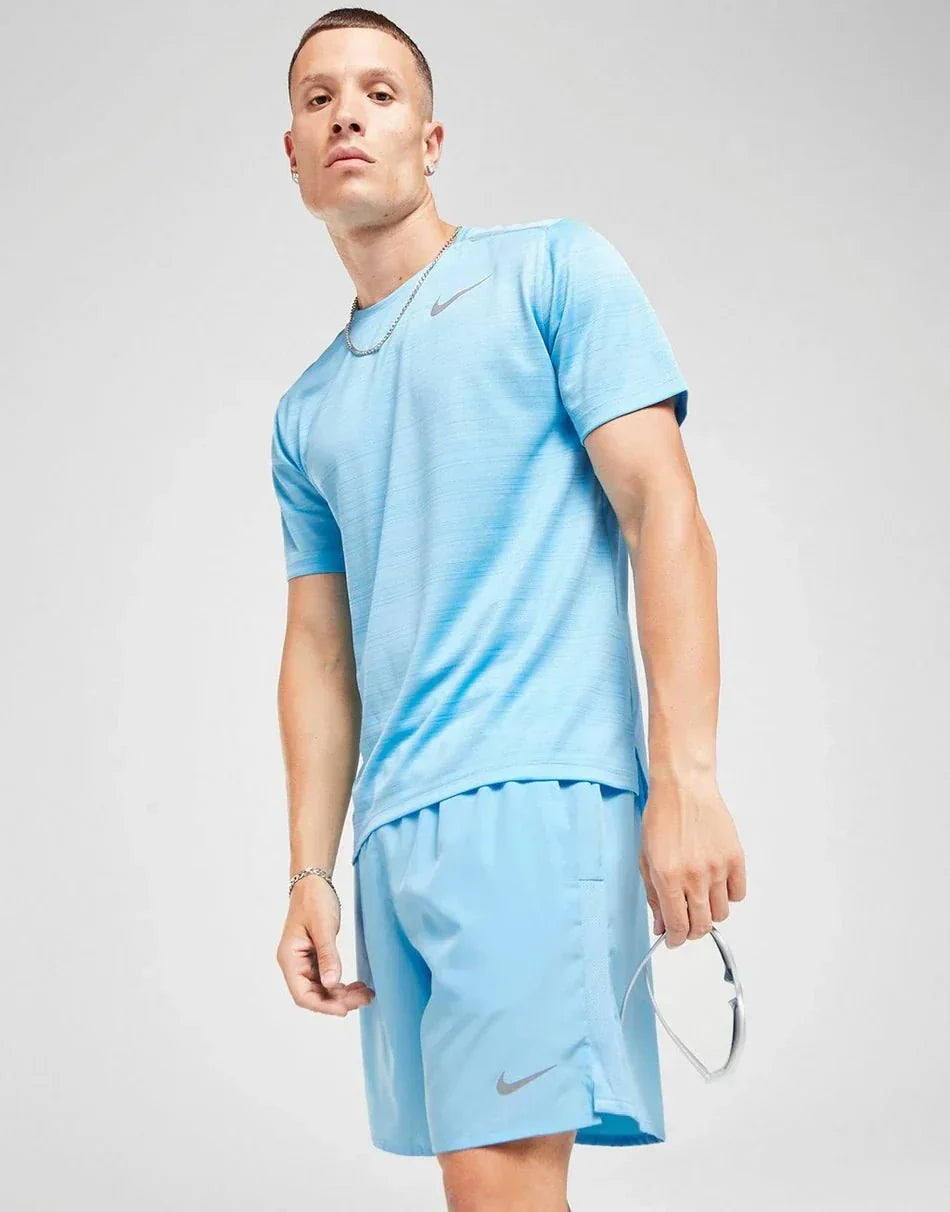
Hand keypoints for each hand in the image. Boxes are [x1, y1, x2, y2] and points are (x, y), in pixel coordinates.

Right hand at [276, 875, 374, 1015]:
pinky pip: (327, 978)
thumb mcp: (323, 927)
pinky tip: (358, 986)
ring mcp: (304, 963)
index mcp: (289, 959)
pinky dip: (342, 984)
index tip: (345, 1009)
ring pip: (322, 989)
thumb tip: (332, 984)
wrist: (313, 883)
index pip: (302, 994)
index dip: (323, 1006)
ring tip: (366, 994)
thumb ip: (328, 955)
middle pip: (314, 994)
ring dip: (343, 994)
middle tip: (364, 999)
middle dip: (339, 1000)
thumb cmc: (314, 900)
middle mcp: (294, 965)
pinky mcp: (314, 958)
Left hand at [638, 775, 746, 947]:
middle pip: (701, 926)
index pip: (677, 926)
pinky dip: (728, 895)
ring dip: (709, 912)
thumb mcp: (646, 858)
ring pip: (721, 913)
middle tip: (687, 921)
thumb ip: (654, 895)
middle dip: (691, 931)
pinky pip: (737, 894)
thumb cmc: (662, 818)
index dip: (675, 939)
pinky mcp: (735, 858)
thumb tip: (661, 926)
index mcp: (668, 878)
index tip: (674, 939)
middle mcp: (695, 877)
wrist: (684, 788)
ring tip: (700, 895)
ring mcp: (718, 868)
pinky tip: (716, 882)